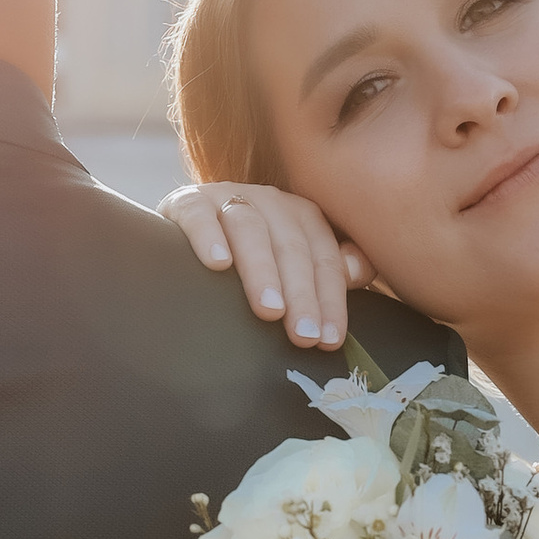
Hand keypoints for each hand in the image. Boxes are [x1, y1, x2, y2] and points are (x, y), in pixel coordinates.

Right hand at [162, 177, 371, 351]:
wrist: (182, 243)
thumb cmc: (246, 264)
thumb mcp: (290, 268)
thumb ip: (330, 271)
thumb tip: (357, 272)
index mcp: (301, 216)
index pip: (323, 258)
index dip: (329, 299)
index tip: (329, 339)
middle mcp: (268, 202)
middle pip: (291, 246)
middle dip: (300, 293)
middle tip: (303, 335)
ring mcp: (227, 198)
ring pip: (250, 229)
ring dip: (262, 270)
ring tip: (269, 309)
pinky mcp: (187, 203)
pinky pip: (200, 216)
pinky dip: (209, 237)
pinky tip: (218, 264)